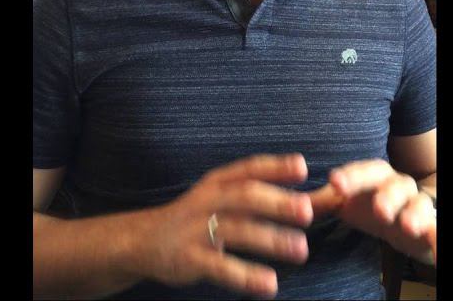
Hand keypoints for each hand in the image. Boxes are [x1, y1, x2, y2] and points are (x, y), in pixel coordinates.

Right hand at [135, 153, 314, 298]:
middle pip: (244, 196)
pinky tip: (269, 285)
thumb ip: (257, 197)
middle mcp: (206, 201)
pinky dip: (245, 276)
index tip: (302, 168)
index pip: (248, 169)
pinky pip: (220, 267)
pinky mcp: (188, 258)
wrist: (142, 240)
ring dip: (270, 239)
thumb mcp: (220, 198)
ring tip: (300, 250)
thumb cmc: (196, 217)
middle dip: (276, 202)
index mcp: (217, 182)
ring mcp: (195, 229)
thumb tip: (310, 199)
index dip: (275, 167)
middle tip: (307, 211)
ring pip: (236, 231)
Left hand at [308, 159, 435, 264]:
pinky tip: (436, 248)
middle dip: (386, 196)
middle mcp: (398, 187)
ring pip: (418, 205)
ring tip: (407, 226)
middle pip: (394, 186)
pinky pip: (436, 230)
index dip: (351, 176)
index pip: (364, 171)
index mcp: (376, 177)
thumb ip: (323, 202)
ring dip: (414, 215)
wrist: (410, 217)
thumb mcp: (348, 202)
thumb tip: (290, 203)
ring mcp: (416, 206)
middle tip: (378, 209)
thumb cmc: (372, 205)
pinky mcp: (430, 226)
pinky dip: (437, 238)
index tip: (335, 183)